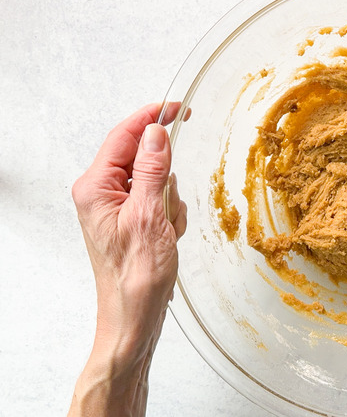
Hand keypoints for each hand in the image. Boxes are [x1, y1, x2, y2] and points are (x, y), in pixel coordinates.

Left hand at [68, 103, 186, 416]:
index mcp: (96, 187)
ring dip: (170, 199)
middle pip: (140, 158)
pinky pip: (157, 200)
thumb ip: (152, 169)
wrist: (134, 314)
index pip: (123, 136)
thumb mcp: (149, 215)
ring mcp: (115, 207)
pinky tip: (169, 235)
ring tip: (169, 228)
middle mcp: (101, 193)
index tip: (176, 106)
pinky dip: (170, 213)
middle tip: (171, 202)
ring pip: (154, 180)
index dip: (150, 118)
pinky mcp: (130, 220)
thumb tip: (156, 132)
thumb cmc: (136, 274)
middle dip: (165, 176)